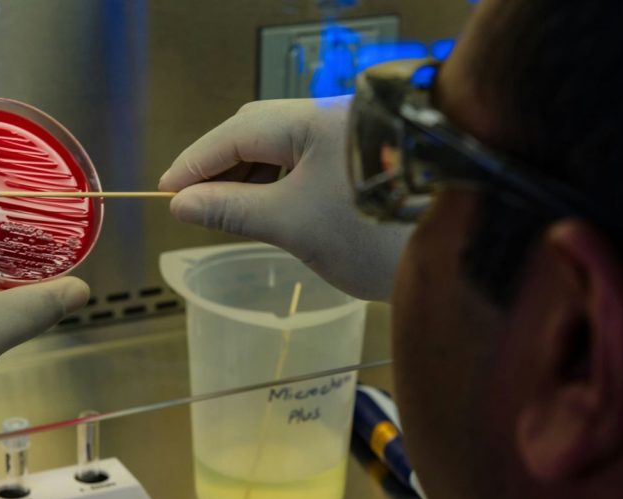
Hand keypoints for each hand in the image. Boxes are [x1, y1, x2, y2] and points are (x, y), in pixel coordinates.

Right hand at [160, 97, 411, 300]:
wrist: (457, 255)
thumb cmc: (375, 236)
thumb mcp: (292, 224)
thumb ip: (232, 209)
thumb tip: (182, 203)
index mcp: (314, 120)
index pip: (237, 132)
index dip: (196, 162)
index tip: (165, 192)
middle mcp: (334, 118)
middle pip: (259, 134)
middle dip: (223, 168)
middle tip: (192, 205)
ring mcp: (352, 140)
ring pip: (285, 152)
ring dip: (251, 180)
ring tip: (225, 214)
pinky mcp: (364, 164)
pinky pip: (309, 166)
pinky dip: (281, 187)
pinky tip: (266, 211)